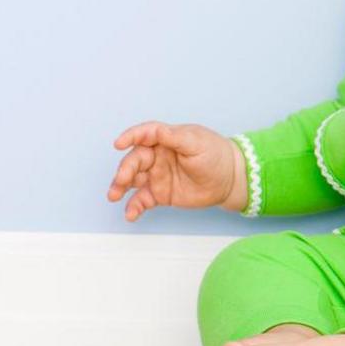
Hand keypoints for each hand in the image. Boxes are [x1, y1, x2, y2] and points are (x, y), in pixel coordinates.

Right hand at [106, 121, 242, 219]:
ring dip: (120, 186)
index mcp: (166, 140)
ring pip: (132, 180)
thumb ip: (175, 137)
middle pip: (135, 159)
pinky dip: (133, 207)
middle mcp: (157, 156)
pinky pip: (141, 200)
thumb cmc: (215, 154)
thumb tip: (157, 131)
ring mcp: (157, 175)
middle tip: (121, 180)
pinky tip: (130, 214)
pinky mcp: (159, 194)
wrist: (230, 179)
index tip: (119, 143)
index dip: (131, 137)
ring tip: (114, 196)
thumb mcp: (198, 142)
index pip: (145, 135)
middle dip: (124, 169)